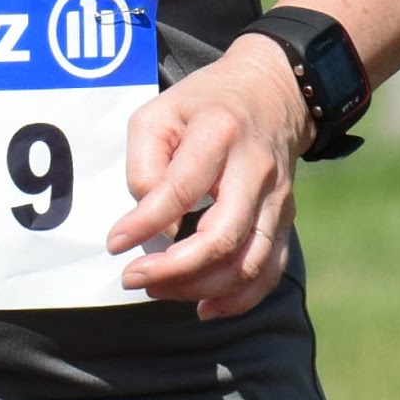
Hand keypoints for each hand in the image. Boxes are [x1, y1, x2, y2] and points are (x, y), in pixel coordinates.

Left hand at [108, 38, 304, 319]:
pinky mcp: (285, 218)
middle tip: (133, 278)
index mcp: (219, 133)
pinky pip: (269, 270)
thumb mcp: (159, 112)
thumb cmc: (203, 105)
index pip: (182, 189)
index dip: (145, 223)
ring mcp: (276, 198)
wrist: (272, 91)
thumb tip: (149, 219)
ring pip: (247, 262)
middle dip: (174, 269)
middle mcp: (254, 169)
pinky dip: (239, 299)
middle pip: (221, 237)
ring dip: (199, 287)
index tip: (115, 245)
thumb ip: (145, 164)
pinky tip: (205, 308)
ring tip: (157, 288)